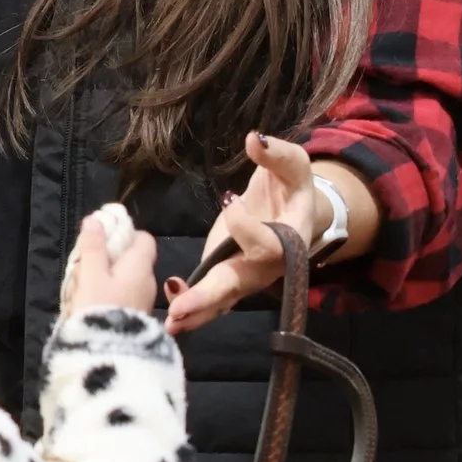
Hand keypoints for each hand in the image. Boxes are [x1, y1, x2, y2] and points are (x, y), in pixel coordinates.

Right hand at [62, 207, 159, 316]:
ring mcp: (143, 303)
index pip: (144, 239)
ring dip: (104, 279)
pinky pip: (122, 298)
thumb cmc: (99, 309)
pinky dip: (108, 296)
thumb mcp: (91, 275)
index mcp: (140, 266)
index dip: (125, 234)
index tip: (101, 239)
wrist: (109, 357)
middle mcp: (148, 282)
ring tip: (81, 287)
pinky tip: (89, 306)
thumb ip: (93, 247)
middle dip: (108, 258)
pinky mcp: (135, 320)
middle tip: (83, 265)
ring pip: (124, 280)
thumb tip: (96, 220)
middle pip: (131, 259)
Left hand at [164, 132, 325, 334]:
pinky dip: (190, 307)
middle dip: (209, 296)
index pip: (265, 242)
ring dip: (194, 312)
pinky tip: (169, 311)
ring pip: (222, 301)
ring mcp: (245, 277)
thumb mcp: (292, 166)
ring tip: (168, 322)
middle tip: (181, 308)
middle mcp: (267, 267)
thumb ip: (278, 155)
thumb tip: (254, 140)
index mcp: (289, 240)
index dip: (245, 224)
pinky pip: (210, 299)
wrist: (291, 211)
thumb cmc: (292, 187)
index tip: (228, 197)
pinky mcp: (226, 277)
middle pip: (239, 284)